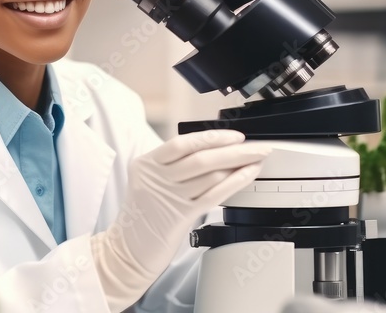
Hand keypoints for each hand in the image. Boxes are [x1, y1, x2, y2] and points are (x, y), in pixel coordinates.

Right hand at [91, 129, 270, 311]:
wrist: (128, 248)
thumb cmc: (143, 214)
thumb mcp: (149, 181)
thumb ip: (172, 166)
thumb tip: (211, 151)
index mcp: (146, 164)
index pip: (182, 143)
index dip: (212, 138)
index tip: (235, 136)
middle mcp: (156, 178)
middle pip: (201, 158)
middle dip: (234, 151)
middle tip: (257, 147)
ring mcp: (168, 197)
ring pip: (210, 176)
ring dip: (239, 165)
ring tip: (256, 160)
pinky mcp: (180, 216)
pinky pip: (213, 195)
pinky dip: (234, 183)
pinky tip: (246, 176)